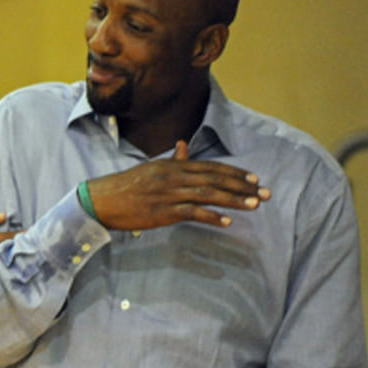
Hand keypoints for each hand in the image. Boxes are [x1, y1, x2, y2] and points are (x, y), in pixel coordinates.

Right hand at [87, 141, 269, 229]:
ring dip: (234, 200)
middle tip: (265, 193)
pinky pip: (192, 213)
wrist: (102, 200)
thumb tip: (184, 145)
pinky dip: (211, 217)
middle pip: (214, 179)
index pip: (210, 167)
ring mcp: (169, 193)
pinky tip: (226, 222)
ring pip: (208, 194)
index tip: (254, 179)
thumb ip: (172, 160)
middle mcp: (173, 176)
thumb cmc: (126, 186)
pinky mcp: (163, 211)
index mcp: (172, 165)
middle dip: (242, 186)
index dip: (234, 173)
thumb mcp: (151, 168)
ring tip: (255, 205)